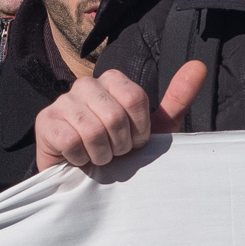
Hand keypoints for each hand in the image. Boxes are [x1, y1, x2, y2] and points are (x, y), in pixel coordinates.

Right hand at [33, 59, 207, 170]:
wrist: (84, 179)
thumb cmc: (119, 151)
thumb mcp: (152, 129)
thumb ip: (176, 99)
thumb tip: (199, 66)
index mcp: (113, 81)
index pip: (135, 99)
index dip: (139, 130)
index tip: (134, 142)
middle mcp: (86, 85)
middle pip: (114, 115)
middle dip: (120, 145)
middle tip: (114, 152)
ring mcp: (62, 102)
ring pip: (93, 130)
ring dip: (101, 155)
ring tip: (97, 157)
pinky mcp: (45, 122)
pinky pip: (71, 141)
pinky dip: (80, 158)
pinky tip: (78, 158)